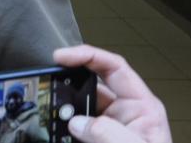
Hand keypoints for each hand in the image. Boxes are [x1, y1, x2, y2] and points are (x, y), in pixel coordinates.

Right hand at [54, 44, 171, 142]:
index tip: (61, 57)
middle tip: (48, 86)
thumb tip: (78, 122)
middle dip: (69, 85)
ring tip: (49, 113)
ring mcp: (108, 130)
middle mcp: (124, 114)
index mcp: (141, 107)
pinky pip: (75, 130)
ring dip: (63, 110)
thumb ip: (108, 133)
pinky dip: (62, 130)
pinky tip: (53, 131)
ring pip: (79, 110)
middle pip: (90, 86)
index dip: (87, 56)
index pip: (113, 68)